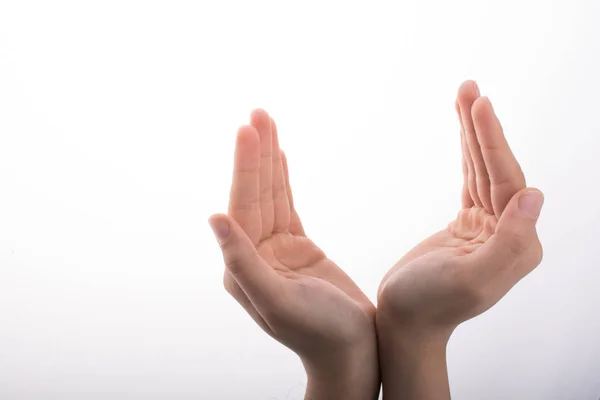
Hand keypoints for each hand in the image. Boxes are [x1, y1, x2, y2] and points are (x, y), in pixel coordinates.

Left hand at [209, 110, 378, 399]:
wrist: (353, 351)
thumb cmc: (319, 333)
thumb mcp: (279, 300)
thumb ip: (243, 262)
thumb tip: (213, 218)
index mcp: (242, 267)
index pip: (242, 206)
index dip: (247, 167)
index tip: (249, 129)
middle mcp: (252, 255)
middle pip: (254, 194)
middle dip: (256, 153)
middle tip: (258, 113)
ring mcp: (274, 250)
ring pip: (270, 195)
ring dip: (268, 159)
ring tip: (266, 122)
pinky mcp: (296, 247)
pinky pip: (286, 205)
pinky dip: (282, 179)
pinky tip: (279, 158)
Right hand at [376, 81, 543, 398]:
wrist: (404, 321)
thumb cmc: (429, 305)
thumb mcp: (470, 280)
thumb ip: (509, 243)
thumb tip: (534, 196)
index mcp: (518, 245)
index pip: (508, 182)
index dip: (492, 142)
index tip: (479, 104)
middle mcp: (511, 232)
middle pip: (498, 169)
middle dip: (483, 127)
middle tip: (469, 87)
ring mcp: (490, 227)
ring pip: (484, 170)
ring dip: (474, 133)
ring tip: (464, 94)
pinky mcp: (469, 224)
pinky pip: (471, 180)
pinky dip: (467, 153)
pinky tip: (463, 132)